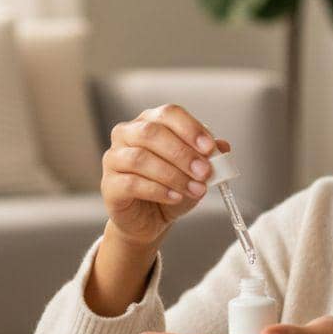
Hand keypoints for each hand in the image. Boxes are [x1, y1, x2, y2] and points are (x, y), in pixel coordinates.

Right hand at [102, 103, 230, 247]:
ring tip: (195, 189)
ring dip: (173, 175)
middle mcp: (127, 134)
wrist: (150, 219)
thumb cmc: (171, 188)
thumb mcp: (196, 171)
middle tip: (205, 172)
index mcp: (150, 122)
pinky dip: (158, 190)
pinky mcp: (109, 184)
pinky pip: (131, 182)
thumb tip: (223, 147)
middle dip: (182, 153)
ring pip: (140, 158)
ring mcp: (114, 158)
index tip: (210, 148)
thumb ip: (209, 157)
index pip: (168, 114)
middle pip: (151, 133)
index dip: (190, 129)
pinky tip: (175, 197)